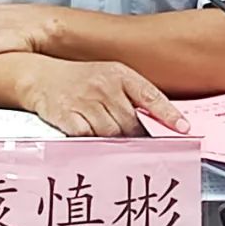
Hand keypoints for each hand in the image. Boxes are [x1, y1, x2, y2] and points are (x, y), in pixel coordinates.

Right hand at [20, 59, 189, 136]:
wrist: (40, 76)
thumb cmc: (80, 80)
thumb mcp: (108, 77)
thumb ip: (131, 97)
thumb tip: (156, 124)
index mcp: (119, 74)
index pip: (150, 95)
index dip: (169, 114)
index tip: (184, 129)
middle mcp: (104, 86)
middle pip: (131, 122)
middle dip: (138, 139)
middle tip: (144, 151)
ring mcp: (85, 101)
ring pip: (112, 134)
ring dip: (116, 144)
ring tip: (116, 148)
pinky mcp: (68, 116)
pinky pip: (89, 139)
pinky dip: (95, 146)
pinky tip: (95, 146)